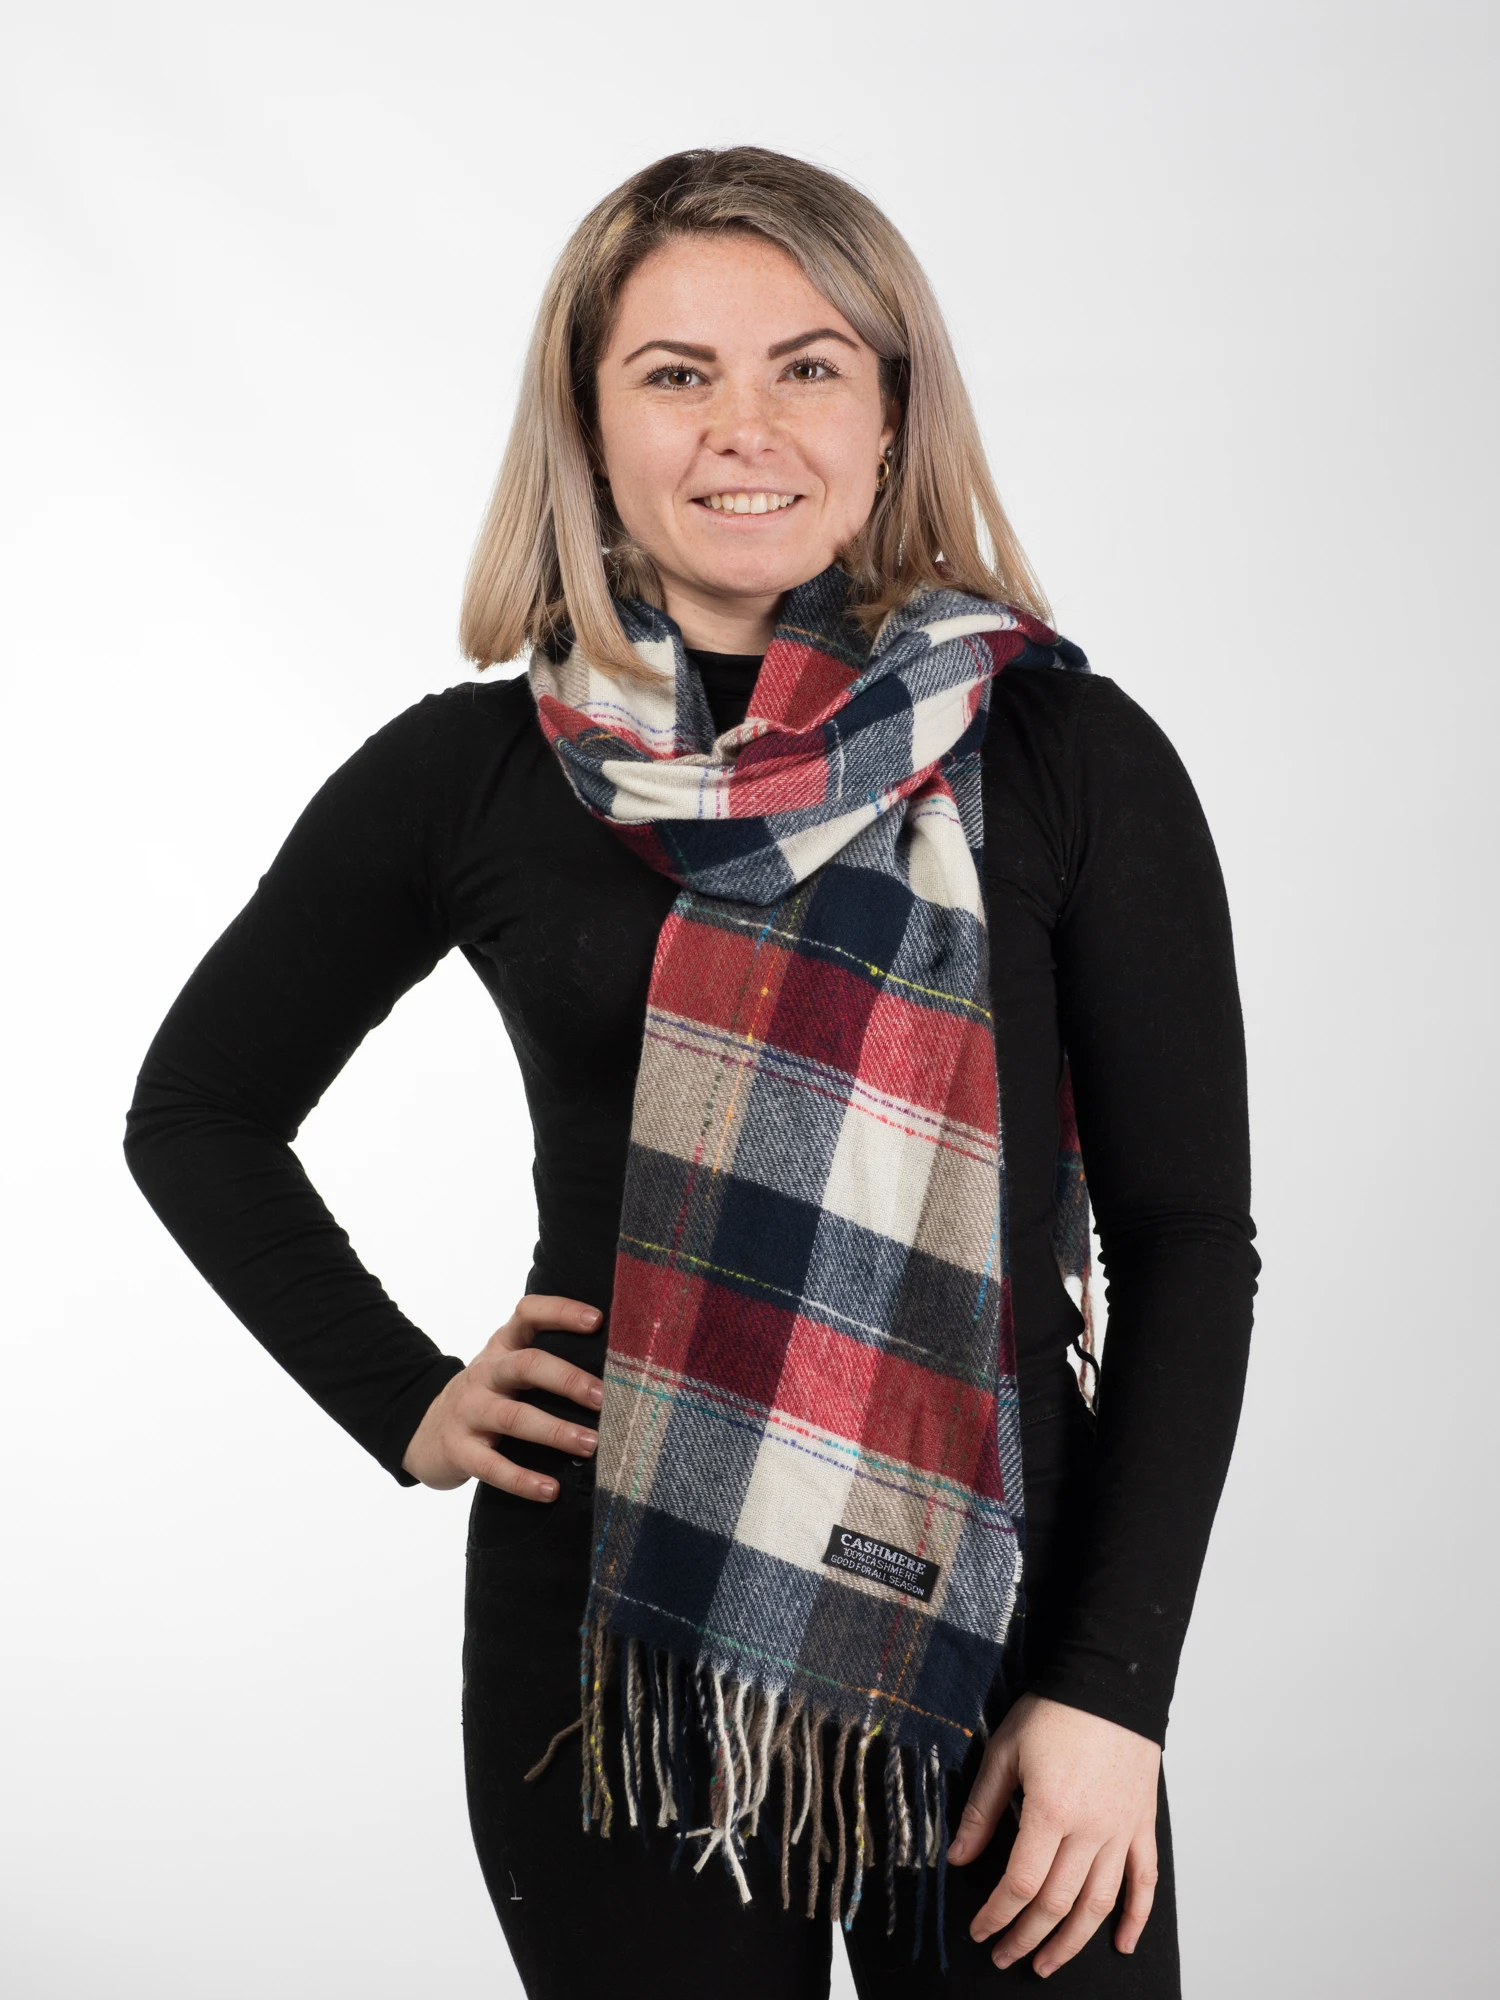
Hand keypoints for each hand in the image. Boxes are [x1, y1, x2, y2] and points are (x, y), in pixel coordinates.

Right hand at [401, 1293, 604, 1497]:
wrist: (424, 1432)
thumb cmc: (487, 1397)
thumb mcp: (508, 1370)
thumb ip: (547, 1364)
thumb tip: (618, 1374)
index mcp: (502, 1346)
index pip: (528, 1314)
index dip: (560, 1311)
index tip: (597, 1321)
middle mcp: (485, 1373)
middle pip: (525, 1365)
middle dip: (567, 1379)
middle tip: (603, 1397)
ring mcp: (469, 1411)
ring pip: (513, 1417)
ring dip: (555, 1431)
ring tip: (591, 1445)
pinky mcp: (459, 1450)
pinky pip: (491, 1465)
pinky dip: (522, 1479)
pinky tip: (550, 1490)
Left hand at [946, 1692, 1160, 1977]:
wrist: (1109, 1683)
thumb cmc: (1053, 1712)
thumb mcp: (1004, 1752)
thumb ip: (982, 1810)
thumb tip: (957, 1858)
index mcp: (1050, 1811)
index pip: (1020, 1883)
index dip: (997, 1914)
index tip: (980, 1931)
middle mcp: (1089, 1830)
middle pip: (1057, 1903)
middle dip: (1027, 1937)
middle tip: (1004, 1957)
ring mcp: (1120, 1831)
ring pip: (1099, 1904)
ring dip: (1072, 1942)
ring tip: (1047, 1964)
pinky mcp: (1142, 1825)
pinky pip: (1145, 1881)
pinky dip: (1135, 1918)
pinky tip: (1120, 1944)